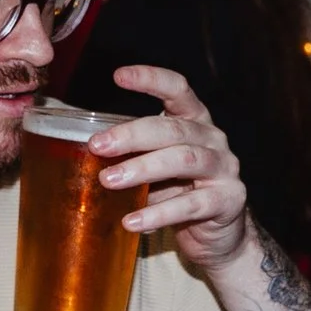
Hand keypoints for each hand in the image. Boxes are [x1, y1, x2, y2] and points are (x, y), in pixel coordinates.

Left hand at [89, 65, 250, 269]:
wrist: (217, 234)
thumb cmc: (180, 193)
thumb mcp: (154, 168)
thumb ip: (132, 156)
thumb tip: (83, 154)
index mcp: (194, 121)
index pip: (178, 90)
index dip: (152, 79)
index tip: (119, 76)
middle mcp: (213, 138)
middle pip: (172, 129)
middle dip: (131, 135)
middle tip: (97, 146)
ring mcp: (224, 168)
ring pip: (183, 160)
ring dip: (142, 169)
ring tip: (108, 181)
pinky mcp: (228, 200)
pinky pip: (190, 205)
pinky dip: (158, 213)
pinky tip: (132, 221)